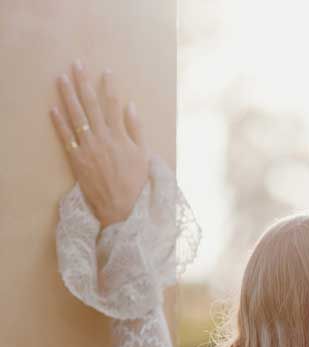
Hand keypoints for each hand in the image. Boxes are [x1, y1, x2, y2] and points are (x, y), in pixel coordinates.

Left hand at [50, 60, 148, 228]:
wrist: (123, 209)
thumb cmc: (136, 184)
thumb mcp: (144, 156)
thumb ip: (136, 129)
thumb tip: (131, 106)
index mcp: (120, 136)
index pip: (113, 105)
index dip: (110, 86)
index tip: (106, 70)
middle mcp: (103, 138)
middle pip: (91, 105)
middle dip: (83, 82)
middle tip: (76, 65)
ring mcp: (88, 149)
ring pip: (76, 116)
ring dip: (68, 96)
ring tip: (61, 79)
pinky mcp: (78, 160)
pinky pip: (66, 138)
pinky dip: (59, 123)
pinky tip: (53, 109)